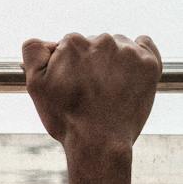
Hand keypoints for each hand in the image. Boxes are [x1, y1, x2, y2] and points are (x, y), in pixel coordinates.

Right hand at [21, 32, 161, 149]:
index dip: (69, 65)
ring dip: (113, 60)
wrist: (99, 142)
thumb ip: (33, 52)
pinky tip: (130, 73)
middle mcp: (102, 41)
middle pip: (95, 44)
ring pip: (118, 45)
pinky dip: (138, 54)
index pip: (71, 45)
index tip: (72, 84)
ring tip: (109, 88)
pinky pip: (144, 44)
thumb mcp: (35, 85)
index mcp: (73, 43)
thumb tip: (46, 40)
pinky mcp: (149, 63)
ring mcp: (128, 52)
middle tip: (90, 89)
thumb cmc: (66, 117)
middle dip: (92, 62)